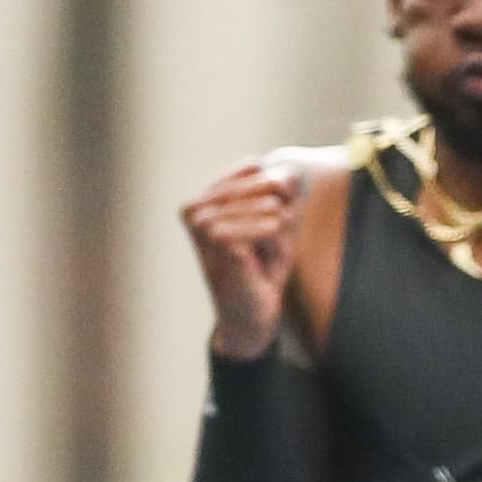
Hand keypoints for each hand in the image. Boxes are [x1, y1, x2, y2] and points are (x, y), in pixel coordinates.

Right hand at [182, 158, 299, 359]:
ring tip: (262, 258)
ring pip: (272, 205)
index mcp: (202, 197)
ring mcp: (201, 220)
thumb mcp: (279, 220)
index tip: (268, 228)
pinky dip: (279, 244)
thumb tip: (287, 173)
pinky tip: (261, 262)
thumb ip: (284, 190)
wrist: (253, 312)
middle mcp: (194, 205)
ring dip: (280, 235)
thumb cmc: (263, 266)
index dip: (279, 199)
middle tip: (264, 249)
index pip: (257, 169)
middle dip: (281, 219)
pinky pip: (270, 224)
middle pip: (268, 185)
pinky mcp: (215, 237)